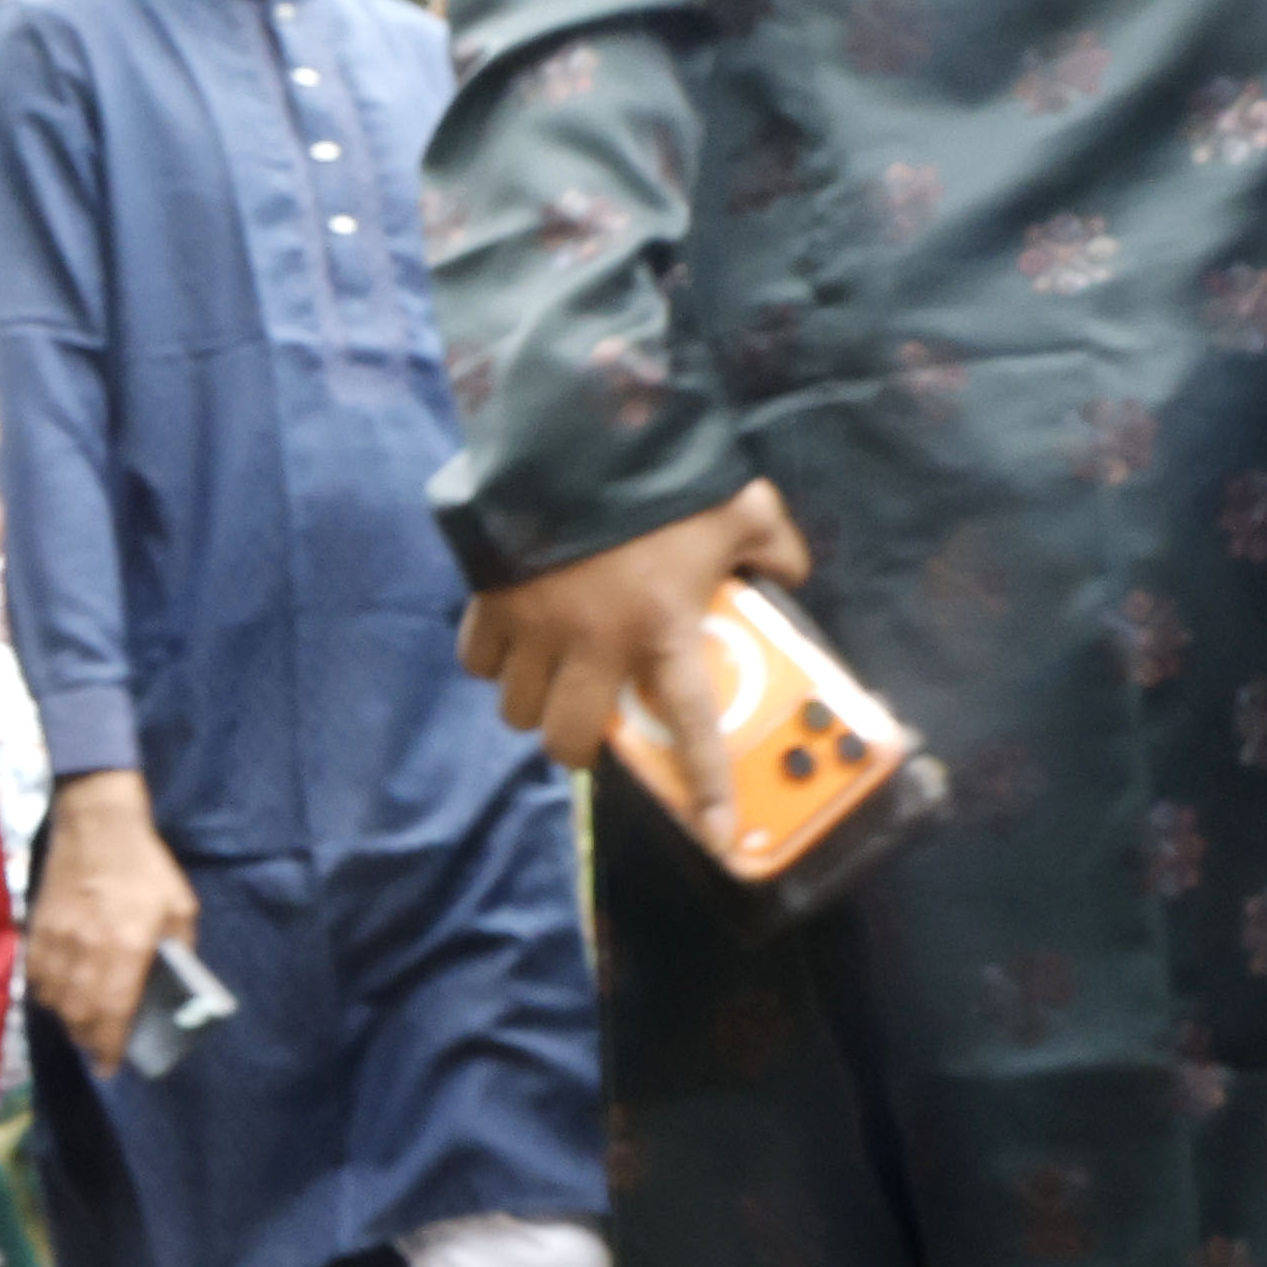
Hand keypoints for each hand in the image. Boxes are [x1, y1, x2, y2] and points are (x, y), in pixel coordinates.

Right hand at [26, 783, 194, 1066]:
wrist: (96, 826)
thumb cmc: (145, 868)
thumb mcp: (180, 908)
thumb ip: (179, 950)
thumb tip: (176, 983)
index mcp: (126, 948)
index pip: (113, 1012)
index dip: (110, 1046)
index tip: (110, 1067)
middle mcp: (87, 951)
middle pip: (79, 1013)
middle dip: (89, 1038)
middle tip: (100, 1046)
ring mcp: (57, 940)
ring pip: (54, 999)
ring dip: (68, 1019)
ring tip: (82, 1023)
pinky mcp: (38, 929)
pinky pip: (36, 976)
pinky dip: (48, 993)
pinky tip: (60, 993)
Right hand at [457, 478, 812, 848]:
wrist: (577, 426)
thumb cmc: (663, 475)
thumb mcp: (743, 507)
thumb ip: (773, 548)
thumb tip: (788, 574)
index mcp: (663, 629)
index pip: (692, 729)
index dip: (707, 791)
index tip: (720, 841)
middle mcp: (594, 642)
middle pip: (570, 741)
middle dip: (578, 747)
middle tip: (591, 726)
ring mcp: (534, 624)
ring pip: (517, 709)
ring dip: (535, 705)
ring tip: (550, 680)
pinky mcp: (489, 599)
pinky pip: (478, 661)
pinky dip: (492, 661)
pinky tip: (513, 640)